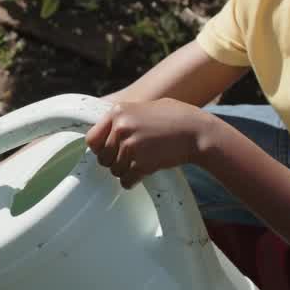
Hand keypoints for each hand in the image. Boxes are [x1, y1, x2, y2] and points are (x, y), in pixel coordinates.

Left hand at [85, 99, 212, 188]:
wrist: (197, 131)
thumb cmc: (176, 118)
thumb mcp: (145, 108)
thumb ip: (124, 118)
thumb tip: (106, 130)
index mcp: (118, 112)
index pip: (92, 139)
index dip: (100, 148)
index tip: (110, 151)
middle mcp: (121, 127)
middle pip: (102, 158)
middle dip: (114, 161)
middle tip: (130, 158)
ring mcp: (131, 146)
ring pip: (114, 171)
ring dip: (126, 171)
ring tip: (141, 162)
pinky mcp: (141, 163)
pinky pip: (126, 180)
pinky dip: (133, 181)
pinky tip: (143, 173)